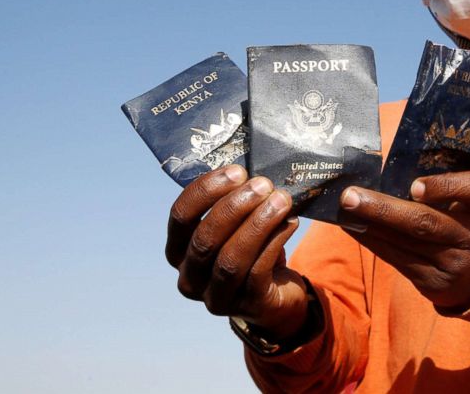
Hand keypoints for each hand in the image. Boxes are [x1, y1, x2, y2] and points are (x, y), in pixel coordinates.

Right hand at [165, 165, 308, 339]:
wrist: (277, 296)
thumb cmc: (251, 250)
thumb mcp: (234, 226)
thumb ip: (232, 200)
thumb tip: (249, 163)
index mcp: (178, 251)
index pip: (180, 217)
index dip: (206, 191)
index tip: (236, 171)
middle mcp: (190, 277)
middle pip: (205, 238)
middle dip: (235, 206)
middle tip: (263, 184)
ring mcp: (217, 297)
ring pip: (231, 258)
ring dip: (258, 223)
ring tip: (282, 199)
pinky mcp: (248, 305)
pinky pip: (258, 271)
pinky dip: (275, 241)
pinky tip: (291, 222)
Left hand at [339, 170, 469, 310]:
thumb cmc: (461, 221)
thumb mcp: (464, 200)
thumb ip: (439, 184)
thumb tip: (384, 170)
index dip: (445, 187)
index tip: (414, 186)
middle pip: (426, 221)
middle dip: (383, 208)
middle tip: (350, 196)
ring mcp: (455, 263)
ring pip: (405, 242)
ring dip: (369, 225)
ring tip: (343, 210)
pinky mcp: (435, 282)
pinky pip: (397, 259)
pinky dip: (372, 241)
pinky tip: (353, 228)